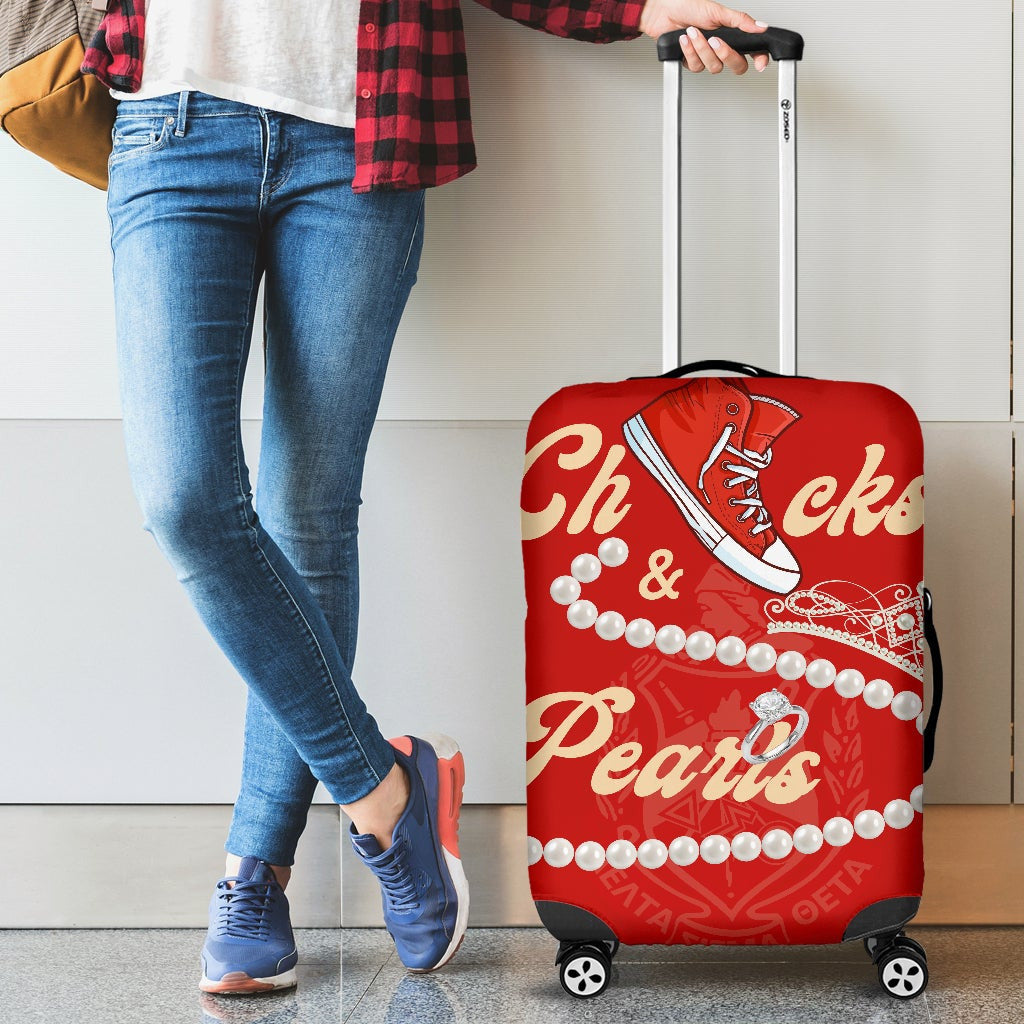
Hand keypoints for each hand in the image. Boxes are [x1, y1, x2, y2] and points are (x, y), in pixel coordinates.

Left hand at [638, 0, 770, 73]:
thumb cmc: (688, 7)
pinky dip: (689, 52)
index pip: (752, 51)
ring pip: (714, 67)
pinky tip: (685, 40)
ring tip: (693, 32)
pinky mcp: (692, 62)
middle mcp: (721, 48)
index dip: (759, 59)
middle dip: (725, 54)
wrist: (663, 12)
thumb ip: (740, 21)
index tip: (760, 64)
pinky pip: (696, 66)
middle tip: (715, 41)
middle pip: (736, 65)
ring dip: (702, 49)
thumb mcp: (717, 11)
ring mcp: (707, 56)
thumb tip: (760, 27)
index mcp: (732, 35)